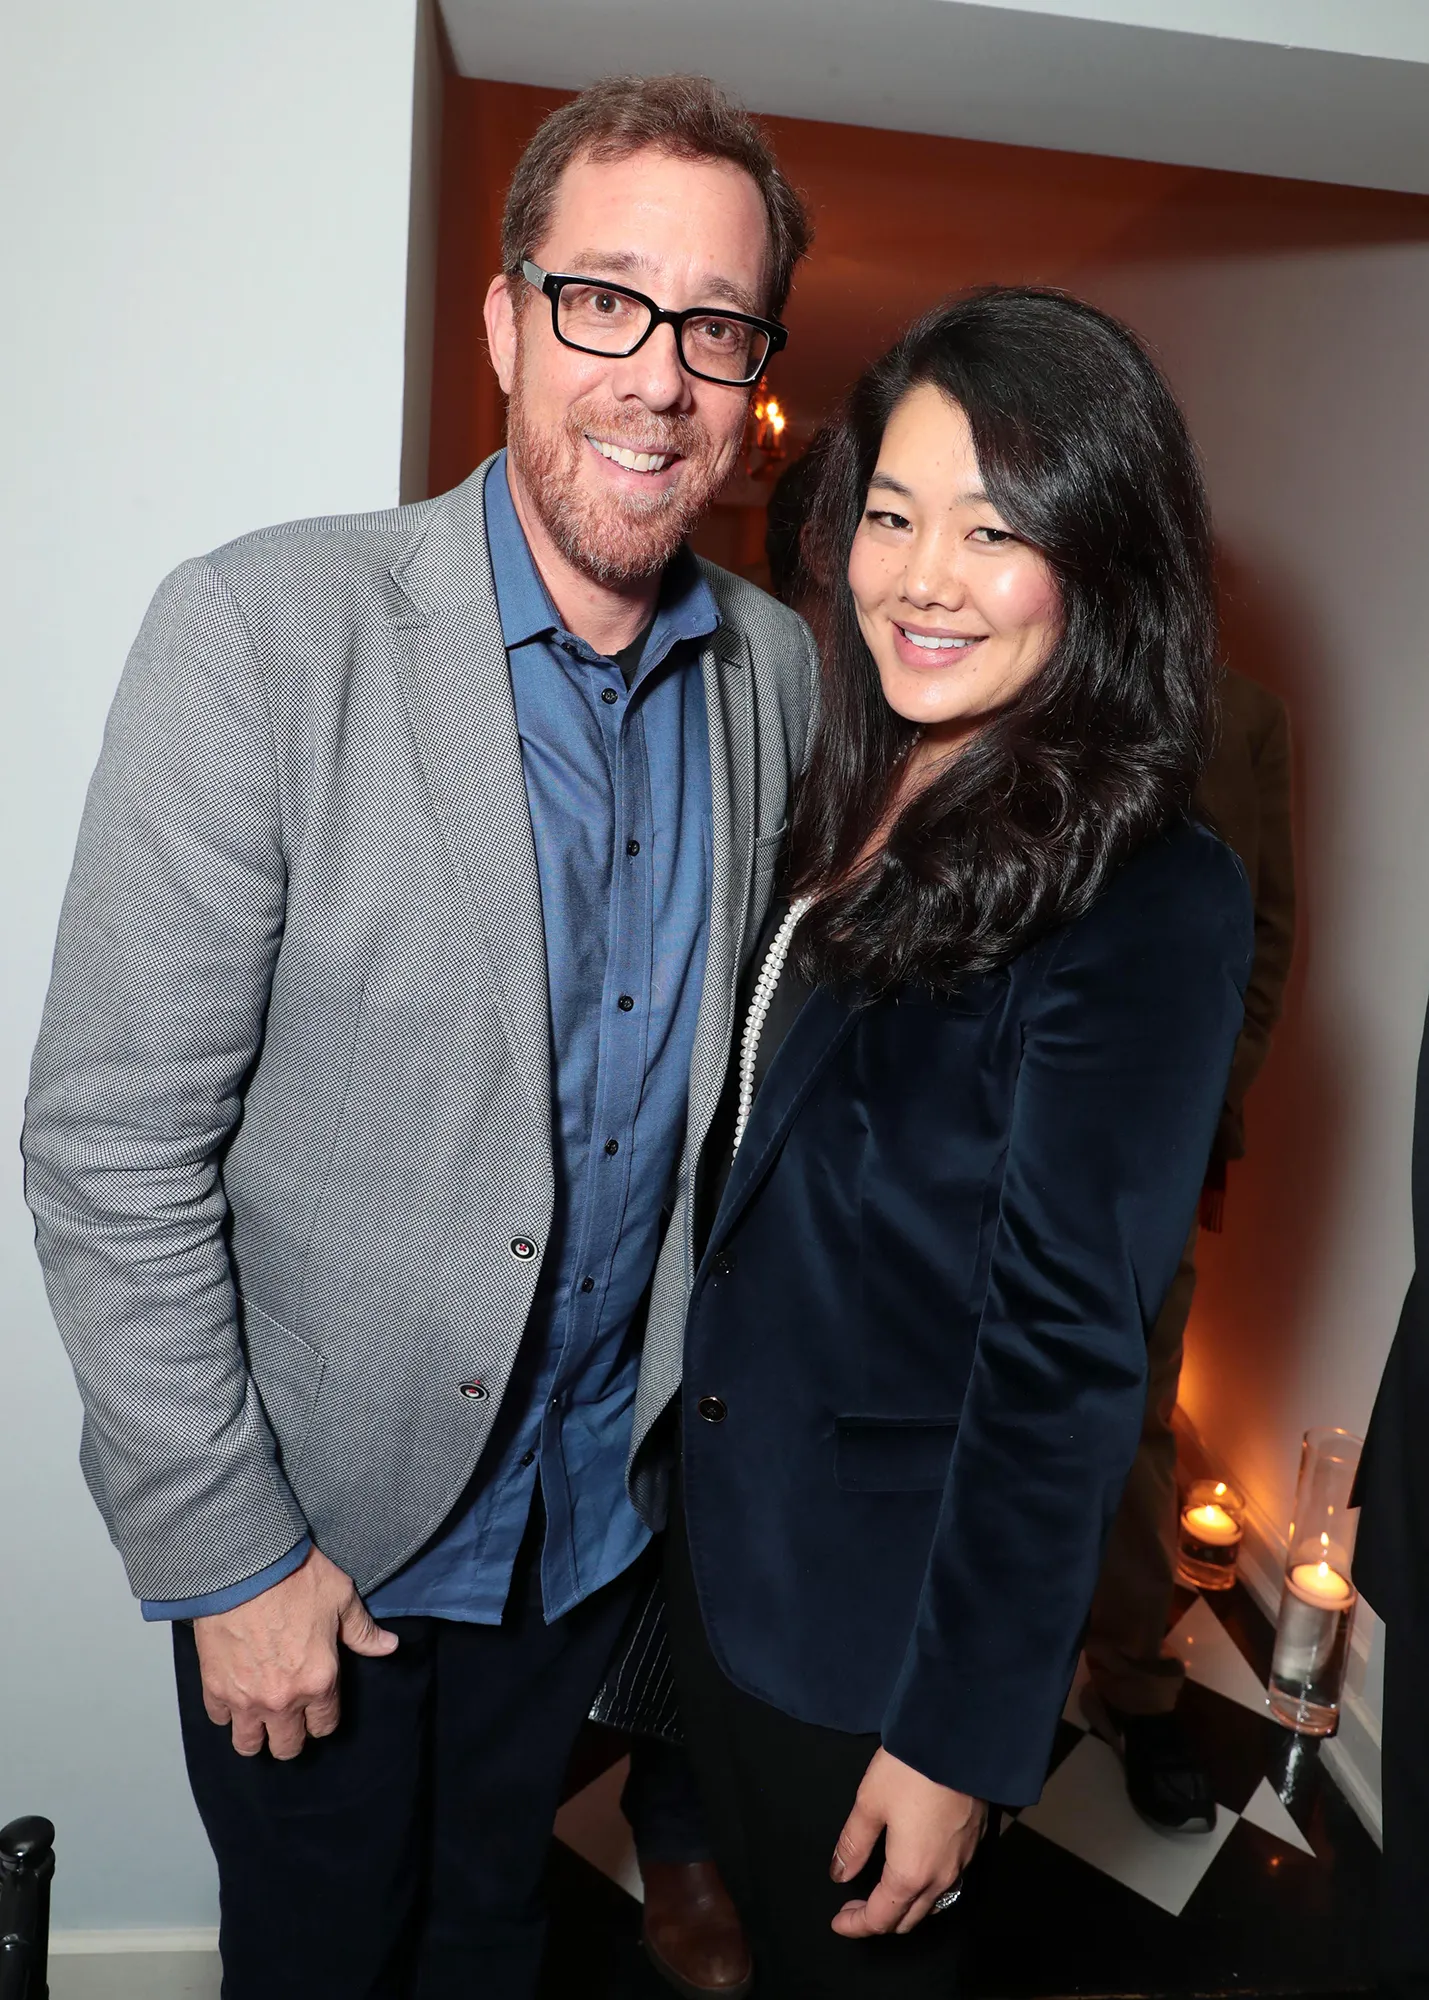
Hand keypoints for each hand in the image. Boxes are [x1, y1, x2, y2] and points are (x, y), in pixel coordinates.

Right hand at [193, 1546, 397, 1759]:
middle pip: (287, 1746)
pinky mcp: (215, 1687)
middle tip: (289, 1718)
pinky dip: (226, 1712)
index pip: (324, 1726)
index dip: (323, 1719)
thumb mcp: (341, 1598)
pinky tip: (234, 1696)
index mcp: (319, 1682)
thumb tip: (388, 1646)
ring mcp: (245, 1699)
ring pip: (248, 1745)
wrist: (244, 1567)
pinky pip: (219, 1719)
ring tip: (259, 1720)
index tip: (318, 1708)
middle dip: (291, 1737)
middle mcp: (283, 1700)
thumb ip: (363, 1631)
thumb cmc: (295, 1579)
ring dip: (256, 1736)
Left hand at [829, 1747, 985, 1936]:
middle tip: (854, 1906)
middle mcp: (940, 1878)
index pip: (880, 1918)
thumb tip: (840, 1873)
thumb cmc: (909, 1771)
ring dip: (904, 1907)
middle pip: (908, 1919)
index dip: (855, 1925)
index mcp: (910, 1874)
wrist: (959, 1741)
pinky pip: (948, 1885)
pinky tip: (914, 1870)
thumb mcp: (869, 1803)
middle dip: (879, 1920)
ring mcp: (962, 1863)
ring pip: (931, 1905)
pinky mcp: (974, 1845)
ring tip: (882, 1891)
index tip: (837, 1922)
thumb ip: (853, 1843)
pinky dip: (926, 1890)